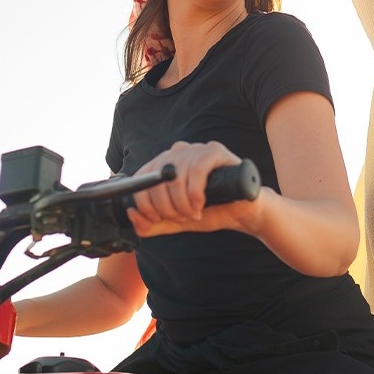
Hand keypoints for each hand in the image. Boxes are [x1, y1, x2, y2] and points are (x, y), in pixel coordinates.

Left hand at [126, 141, 261, 237]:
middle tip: (183, 218)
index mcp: (164, 165)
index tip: (159, 219)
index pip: (141, 180)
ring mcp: (195, 149)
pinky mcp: (214, 151)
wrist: (241, 213)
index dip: (145, 204)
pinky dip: (195, 194)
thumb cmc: (210, 212)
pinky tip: (201, 204)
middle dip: (167, 208)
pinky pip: (196, 171)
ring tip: (194, 213)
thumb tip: (131, 214)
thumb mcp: (174, 222)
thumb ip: (151, 224)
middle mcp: (177, 152)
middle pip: (156, 180)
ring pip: (175, 177)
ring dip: (181, 203)